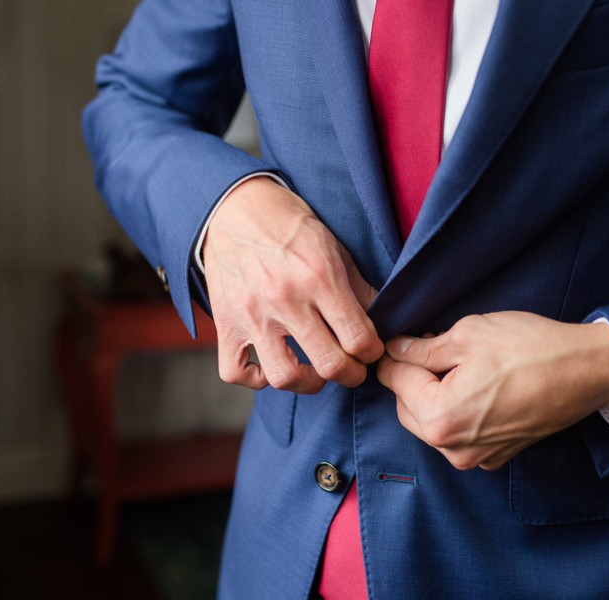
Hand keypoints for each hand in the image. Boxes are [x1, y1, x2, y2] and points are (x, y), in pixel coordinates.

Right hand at [203, 176, 383, 392]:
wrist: (235, 208)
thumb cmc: (289, 226)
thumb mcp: (334, 248)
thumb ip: (359, 289)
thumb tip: (383, 322)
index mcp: (318, 278)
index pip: (359, 338)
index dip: (373, 352)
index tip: (370, 350)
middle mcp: (285, 300)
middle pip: (330, 365)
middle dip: (351, 374)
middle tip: (353, 368)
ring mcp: (252, 316)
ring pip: (284, 377)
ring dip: (308, 383)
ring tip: (316, 373)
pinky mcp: (225, 324)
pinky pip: (236, 373)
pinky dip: (255, 379)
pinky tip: (271, 365)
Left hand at [377, 312, 608, 469]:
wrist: (586, 371)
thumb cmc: (529, 349)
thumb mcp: (467, 335)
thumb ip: (422, 349)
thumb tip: (395, 350)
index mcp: (440, 418)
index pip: (395, 382)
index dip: (394, 355)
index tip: (397, 341)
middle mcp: (453, 448)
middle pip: (407, 409)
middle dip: (412, 380)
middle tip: (426, 348)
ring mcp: (476, 457)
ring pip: (432, 424)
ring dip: (432, 398)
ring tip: (454, 366)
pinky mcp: (496, 456)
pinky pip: (460, 436)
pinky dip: (458, 414)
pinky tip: (476, 387)